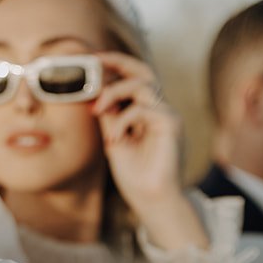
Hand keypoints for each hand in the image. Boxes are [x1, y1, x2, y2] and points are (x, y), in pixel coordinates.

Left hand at [94, 52, 207, 249]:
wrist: (152, 201)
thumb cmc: (136, 177)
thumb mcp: (114, 141)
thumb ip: (109, 117)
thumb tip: (94, 95)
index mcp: (146, 112)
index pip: (132, 79)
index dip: (113, 67)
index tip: (91, 62)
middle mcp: (159, 109)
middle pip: (143, 70)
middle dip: (118, 61)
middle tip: (94, 60)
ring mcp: (167, 115)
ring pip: (142, 84)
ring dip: (113, 93)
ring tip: (97, 111)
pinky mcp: (172, 124)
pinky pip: (142, 109)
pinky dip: (123, 122)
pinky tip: (114, 140)